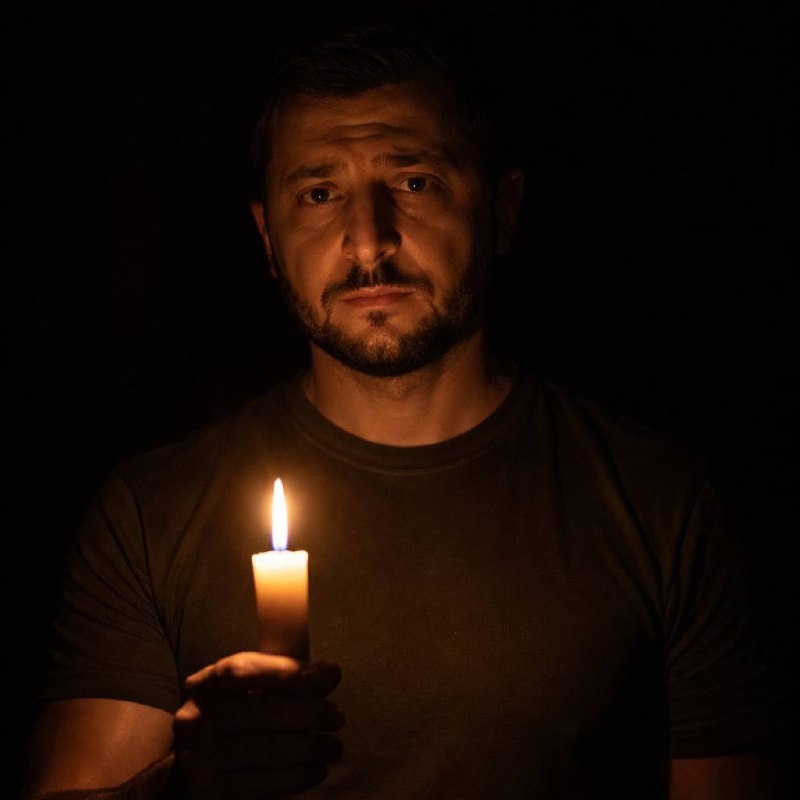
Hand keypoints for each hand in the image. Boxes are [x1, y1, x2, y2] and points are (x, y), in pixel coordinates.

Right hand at [173, 652, 343, 799]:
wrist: (185, 776)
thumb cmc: (228, 724)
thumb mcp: (244, 695)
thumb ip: (280, 681)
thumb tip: (328, 673)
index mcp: (204, 687)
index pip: (244, 670)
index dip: (288, 670)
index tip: (330, 673)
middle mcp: (197, 720)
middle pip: (262, 710)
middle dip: (309, 712)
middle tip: (337, 717)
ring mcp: (200, 759)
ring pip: (268, 748)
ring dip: (311, 747)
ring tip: (334, 746)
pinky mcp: (211, 794)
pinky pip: (264, 784)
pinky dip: (297, 776)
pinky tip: (316, 770)